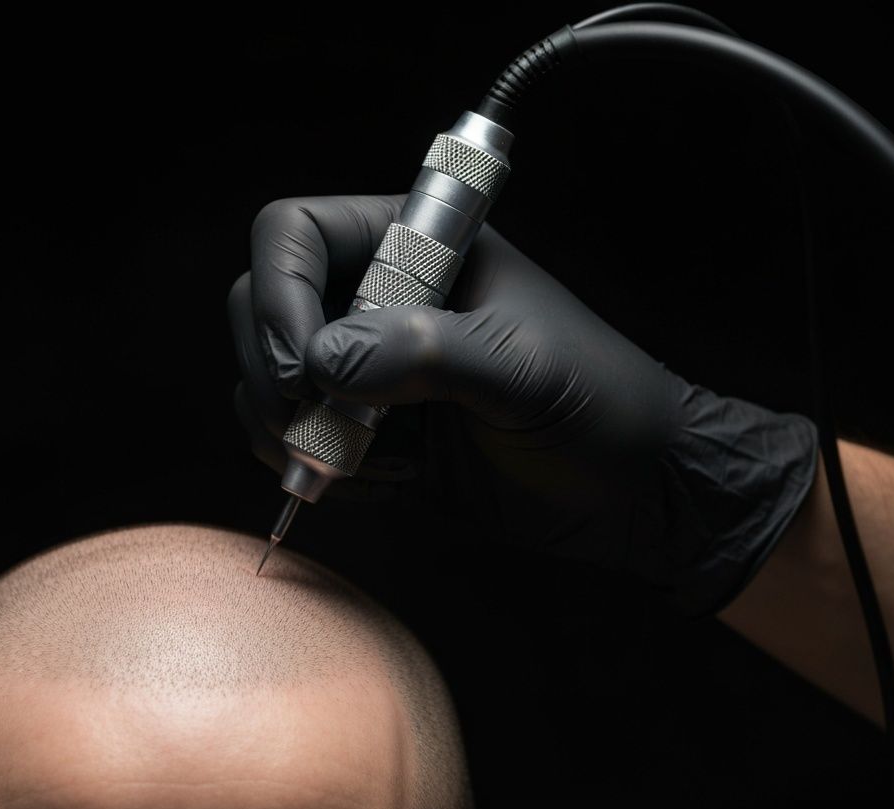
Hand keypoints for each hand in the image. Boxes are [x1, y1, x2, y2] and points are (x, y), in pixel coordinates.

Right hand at [230, 195, 816, 612]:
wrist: (632, 490)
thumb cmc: (600, 405)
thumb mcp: (521, 368)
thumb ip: (425, 352)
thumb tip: (324, 362)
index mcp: (416, 246)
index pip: (296, 234)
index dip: (281, 293)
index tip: (309, 366)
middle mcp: (378, 297)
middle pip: (261, 305)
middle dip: (273, 371)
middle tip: (312, 426)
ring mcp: (367, 367)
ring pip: (267, 379)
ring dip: (283, 428)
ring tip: (349, 463)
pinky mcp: (367, 431)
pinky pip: (296, 440)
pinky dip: (312, 469)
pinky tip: (381, 484)